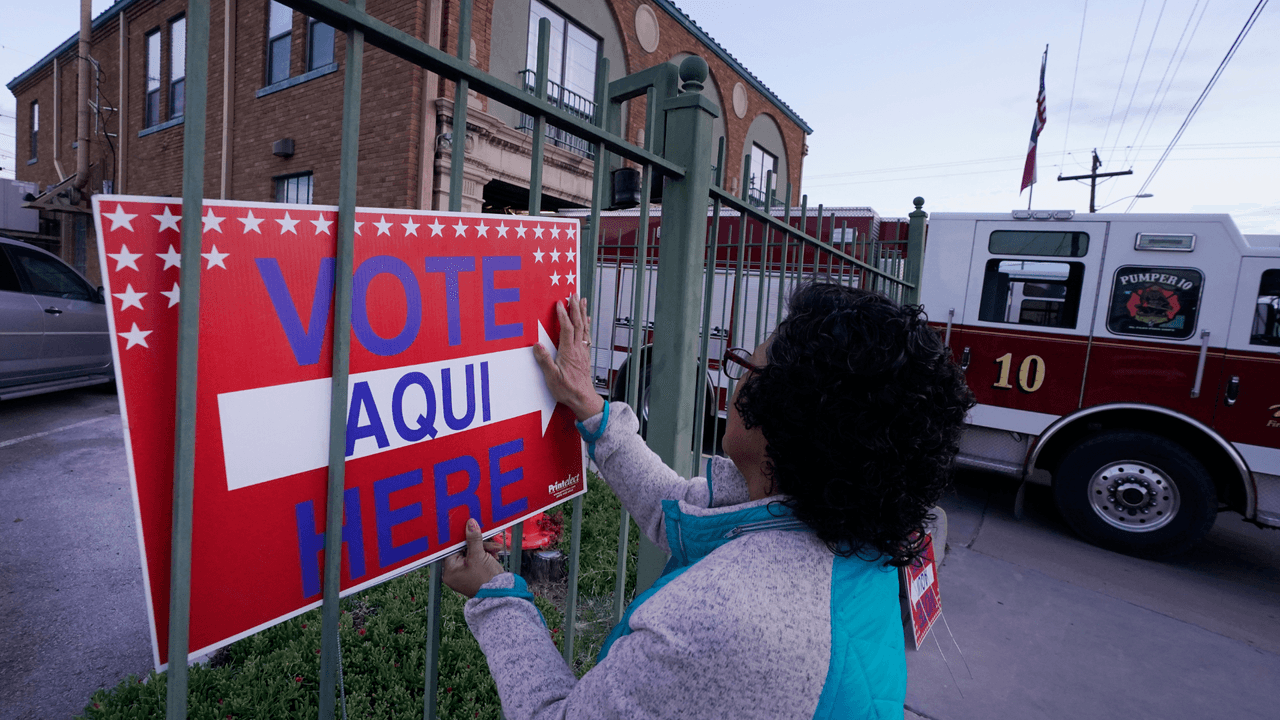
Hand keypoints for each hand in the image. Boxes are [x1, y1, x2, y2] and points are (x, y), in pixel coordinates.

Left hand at [441, 518, 505, 598]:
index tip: (468, 529)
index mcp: (449, 570)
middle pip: (463, 550)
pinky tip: (494, 555)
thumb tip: (470, 524)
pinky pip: (477, 559)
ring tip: (495, 550)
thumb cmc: (486, 579)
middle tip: (489, 543)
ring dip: (484, 549)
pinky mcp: (473, 573)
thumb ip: (473, 539)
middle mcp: (454, 573)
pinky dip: (485, 555)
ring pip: (472, 553)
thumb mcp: (478, 556)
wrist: (501, 594)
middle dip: (478, 545)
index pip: (452, 548)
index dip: (462, 538)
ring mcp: (464, 574)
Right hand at [534, 296, 604, 420]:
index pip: (567, 329)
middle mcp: (578, 349)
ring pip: (584, 328)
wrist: (583, 399)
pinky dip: (586, 325)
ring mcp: (583, 352)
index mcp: (568, 352)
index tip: (560, 303)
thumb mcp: (552, 377)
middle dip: (576, 308)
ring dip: (583, 313)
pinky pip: (587, 336)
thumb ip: (544, 360)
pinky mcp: (585, 356)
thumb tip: (537, 345)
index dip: (563, 315)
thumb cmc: (567, 390)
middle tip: (574, 295)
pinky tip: (587, 321)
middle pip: (578, 324)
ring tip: (583, 301)